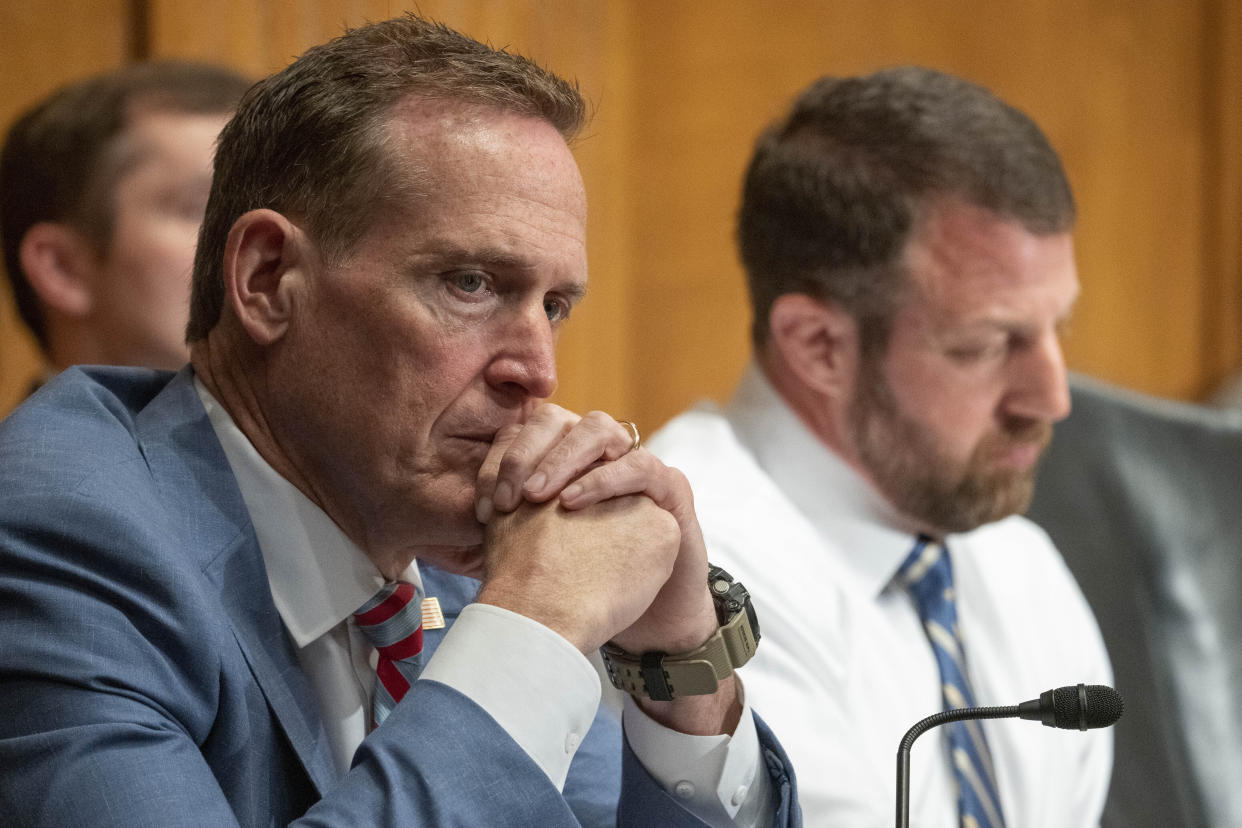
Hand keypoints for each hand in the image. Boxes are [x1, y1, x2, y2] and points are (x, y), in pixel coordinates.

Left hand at [475, 404, 738, 734]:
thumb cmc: (589, 586)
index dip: (503, 459)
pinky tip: (575, 503)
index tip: (484, 505)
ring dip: (565, 457)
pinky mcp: (670, 486)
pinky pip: (640, 463)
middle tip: (512, 495)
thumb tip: (470, 513)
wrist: (648, 618)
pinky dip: (605, 477)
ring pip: (601, 427)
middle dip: (529, 451)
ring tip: (539, 496)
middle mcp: (601, 453)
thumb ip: (512, 524)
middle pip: (560, 419)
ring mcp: (636, 464)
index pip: (528, 431)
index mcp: (566, 461)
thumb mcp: (542, 553)